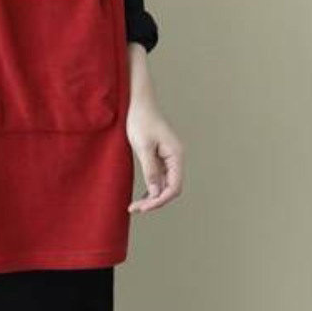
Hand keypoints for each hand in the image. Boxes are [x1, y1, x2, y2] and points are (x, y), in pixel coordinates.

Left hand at [124, 43, 183, 213]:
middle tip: (135, 208)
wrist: (137, 101)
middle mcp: (175, 158)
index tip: (143, 207)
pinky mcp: (159, 155)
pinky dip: (150, 186)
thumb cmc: (140, 119)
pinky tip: (139, 195)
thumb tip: (155, 191)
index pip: (173, 187)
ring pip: (164, 184)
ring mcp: (168, 157)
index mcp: (176, 155)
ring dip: (151, 196)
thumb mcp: (142, 145)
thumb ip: (150, 168)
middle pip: (170, 188)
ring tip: (135, 206)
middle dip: (154, 201)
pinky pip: (158, 176)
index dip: (159, 200)